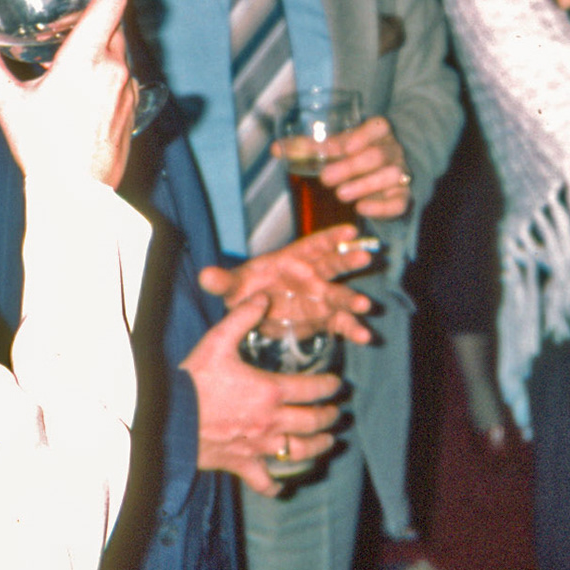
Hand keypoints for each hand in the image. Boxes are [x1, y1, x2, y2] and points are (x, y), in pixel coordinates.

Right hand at [0, 0, 133, 188]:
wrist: (77, 192)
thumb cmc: (44, 150)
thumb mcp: (8, 103)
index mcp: (86, 60)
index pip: (113, 0)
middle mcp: (114, 68)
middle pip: (115, 20)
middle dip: (93, 12)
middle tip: (67, 15)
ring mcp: (128, 87)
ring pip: (120, 47)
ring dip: (99, 41)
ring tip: (69, 51)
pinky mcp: (133, 104)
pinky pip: (124, 71)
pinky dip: (106, 66)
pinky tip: (82, 83)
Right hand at [181, 295, 343, 495]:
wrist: (167, 418)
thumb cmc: (193, 380)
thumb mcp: (218, 341)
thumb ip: (243, 317)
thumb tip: (263, 296)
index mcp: (271, 391)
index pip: (313, 388)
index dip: (329, 386)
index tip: (336, 384)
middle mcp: (272, 421)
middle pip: (313, 422)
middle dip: (330, 416)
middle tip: (336, 412)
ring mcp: (258, 446)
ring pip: (300, 452)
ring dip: (318, 447)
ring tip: (328, 442)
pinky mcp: (242, 464)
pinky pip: (264, 481)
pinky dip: (276, 485)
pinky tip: (282, 484)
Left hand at [197, 225, 376, 344]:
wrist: (253, 315)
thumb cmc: (248, 290)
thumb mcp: (233, 286)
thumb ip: (222, 281)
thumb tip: (204, 276)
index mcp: (294, 259)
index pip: (316, 244)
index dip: (333, 236)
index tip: (350, 232)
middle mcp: (313, 275)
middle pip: (334, 264)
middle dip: (348, 260)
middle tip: (363, 259)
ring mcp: (321, 297)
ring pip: (340, 295)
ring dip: (353, 299)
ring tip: (364, 306)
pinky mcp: (323, 319)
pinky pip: (341, 323)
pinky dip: (352, 329)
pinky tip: (363, 337)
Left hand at [311, 115, 412, 220]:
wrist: (376, 178)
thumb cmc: (351, 157)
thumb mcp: (334, 148)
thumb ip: (307, 148)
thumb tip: (276, 149)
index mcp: (378, 132)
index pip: (377, 127)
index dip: (362, 136)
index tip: (344, 148)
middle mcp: (392, 150)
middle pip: (377, 155)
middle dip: (351, 167)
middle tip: (326, 178)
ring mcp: (400, 173)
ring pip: (391, 176)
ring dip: (364, 185)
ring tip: (340, 194)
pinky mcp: (401, 196)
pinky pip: (398, 202)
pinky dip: (380, 207)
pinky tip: (361, 208)